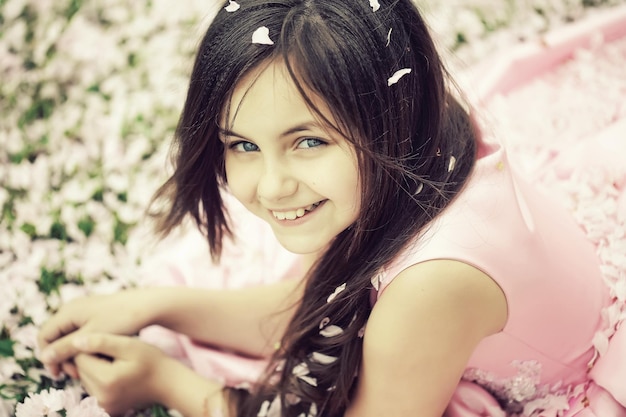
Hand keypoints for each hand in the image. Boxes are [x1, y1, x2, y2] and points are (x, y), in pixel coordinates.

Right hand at [38, 290, 156, 375]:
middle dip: (62, 356)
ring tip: (85, 368)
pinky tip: (94, 357)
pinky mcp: (96, 314)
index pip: (45, 336)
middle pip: (56, 336)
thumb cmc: (120, 320)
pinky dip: (83, 346)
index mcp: (68, 311)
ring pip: (69, 336)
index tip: (60, 373)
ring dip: (73, 353)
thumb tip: (44, 358)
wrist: (148, 305)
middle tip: (74, 374)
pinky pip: (81, 332)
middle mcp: (73, 308)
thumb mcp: (91, 337)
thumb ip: (66, 348)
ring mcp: (84, 310)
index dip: (48, 356)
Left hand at [72, 333, 172, 415]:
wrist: (167, 383)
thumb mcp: (129, 345)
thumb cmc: (151, 360)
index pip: (80, 358)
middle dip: (92, 359)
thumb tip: (74, 342)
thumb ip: (101, 342)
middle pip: (81, 370)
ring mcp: (102, 406)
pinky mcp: (105, 410)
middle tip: (115, 354)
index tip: (110, 345)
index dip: (92, 347)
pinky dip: (100, 380)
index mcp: (106, 380)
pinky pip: (92, 389)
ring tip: (116, 364)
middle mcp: (100, 397)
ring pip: (85, 379)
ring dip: (95, 369)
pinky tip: (116, 375)